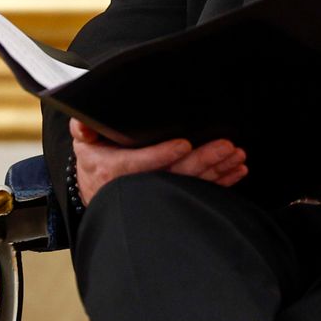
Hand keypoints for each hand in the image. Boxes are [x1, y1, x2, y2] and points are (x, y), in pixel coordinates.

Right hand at [70, 121, 246, 204]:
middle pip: (174, 174)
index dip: (162, 155)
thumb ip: (83, 128)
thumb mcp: (84, 142)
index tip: (183, 144)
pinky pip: (199, 192)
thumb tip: (83, 121)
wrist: (97, 188)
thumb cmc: (95, 158)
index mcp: (115, 169)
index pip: (140, 163)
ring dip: (217, 171)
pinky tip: (236, 172)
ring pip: (191, 184)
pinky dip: (220, 183)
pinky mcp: (173, 198)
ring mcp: (158, 195)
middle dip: (203, 160)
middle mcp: (139, 186)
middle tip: (227, 146)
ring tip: (237, 156)